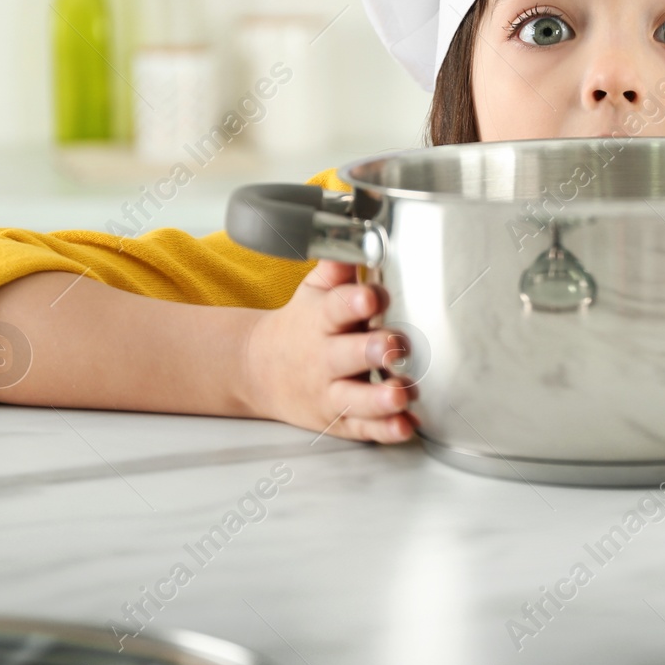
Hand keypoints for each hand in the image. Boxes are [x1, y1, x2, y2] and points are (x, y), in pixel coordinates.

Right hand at [241, 260, 415, 441]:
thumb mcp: (314, 292)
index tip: (372, 296)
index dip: (355, 301)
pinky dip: (385, 430)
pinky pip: (364, 428)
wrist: (258, 370)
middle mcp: (324, 358)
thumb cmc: (301, 326)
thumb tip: (357, 233)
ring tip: (403, 393)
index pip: (336, 308)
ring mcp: (331, 392)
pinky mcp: (341, 420)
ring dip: (382, 398)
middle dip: (374, 350)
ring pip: (356, 399)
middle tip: (395, 345)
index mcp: (320, 321)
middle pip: (348, 355)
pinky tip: (406, 425)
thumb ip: (338, 267)